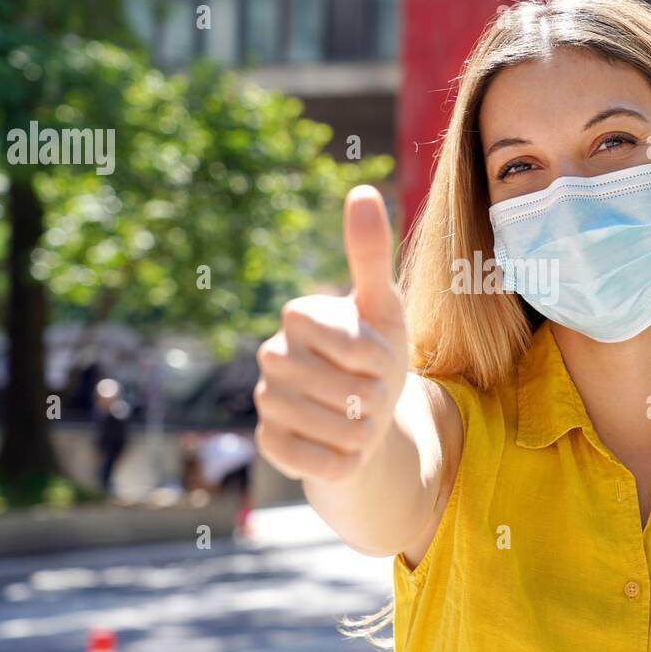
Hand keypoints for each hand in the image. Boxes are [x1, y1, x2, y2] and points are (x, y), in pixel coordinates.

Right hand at [255, 186, 407, 483]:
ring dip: (362, 431)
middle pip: (343, 388)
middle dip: (374, 397)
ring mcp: (267, 401)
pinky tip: (340, 447)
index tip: (377, 354)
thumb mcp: (383, 307)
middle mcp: (272, 356)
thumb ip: (371, 253)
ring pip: (333, 427)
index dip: (375, 355)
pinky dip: (342, 461)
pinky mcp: (270, 444)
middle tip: (371, 393)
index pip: (346, 341)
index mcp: (298, 316)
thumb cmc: (376, 357)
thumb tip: (361, 190)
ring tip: (359, 419)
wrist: (363, 420)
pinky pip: (316, 462)